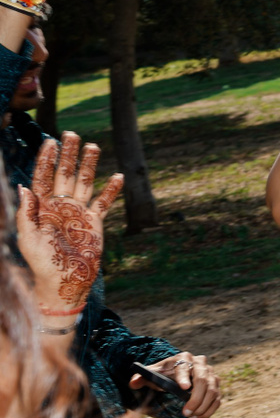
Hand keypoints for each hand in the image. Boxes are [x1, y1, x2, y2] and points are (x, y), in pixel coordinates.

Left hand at [17, 132, 121, 317]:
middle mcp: (60, 206)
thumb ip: (26, 213)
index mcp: (42, 208)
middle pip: (65, 174)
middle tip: (72, 134)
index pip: (44, 178)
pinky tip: (117, 176)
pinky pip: (104, 203)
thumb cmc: (41, 263)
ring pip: (84, 183)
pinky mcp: (94, 223)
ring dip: (88, 165)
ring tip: (93, 146)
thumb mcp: (29, 239)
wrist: (63, 283)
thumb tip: (23, 186)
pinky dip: (111, 190)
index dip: (47, 160)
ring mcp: (78, 213)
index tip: (51, 142)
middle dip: (68, 155)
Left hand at [137, 352, 221, 417]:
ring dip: (203, 405)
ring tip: (192, 416)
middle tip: (186, 413)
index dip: (184, 378)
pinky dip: (211, 408)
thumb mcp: (151, 374)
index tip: (183, 388)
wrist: (177, 371)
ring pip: (213, 390)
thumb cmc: (163, 374)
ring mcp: (211, 374)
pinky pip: (218, 397)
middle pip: (203, 380)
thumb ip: (141, 378)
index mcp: (183, 358)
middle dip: (196, 398)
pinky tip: (200, 416)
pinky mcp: (216, 385)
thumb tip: (134, 383)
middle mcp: (200, 363)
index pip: (185, 367)